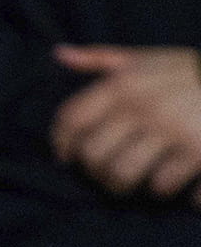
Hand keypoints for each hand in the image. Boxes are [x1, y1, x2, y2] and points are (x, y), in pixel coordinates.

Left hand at [51, 45, 200, 204]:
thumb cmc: (189, 70)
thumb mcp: (144, 58)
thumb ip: (100, 58)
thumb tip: (59, 54)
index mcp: (122, 85)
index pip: (72, 118)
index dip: (61, 142)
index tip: (64, 156)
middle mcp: (141, 108)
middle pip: (94, 154)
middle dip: (93, 170)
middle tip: (102, 175)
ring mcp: (170, 131)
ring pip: (123, 174)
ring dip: (123, 185)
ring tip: (131, 184)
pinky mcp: (198, 152)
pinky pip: (166, 184)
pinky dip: (168, 192)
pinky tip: (179, 190)